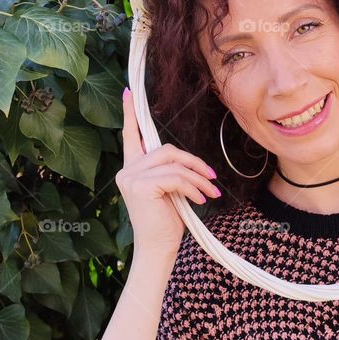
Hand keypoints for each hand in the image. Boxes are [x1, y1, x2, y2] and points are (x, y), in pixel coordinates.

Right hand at [116, 87, 221, 256]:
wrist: (158, 249)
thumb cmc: (166, 222)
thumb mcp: (169, 191)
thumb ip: (170, 171)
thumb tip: (186, 160)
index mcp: (132, 168)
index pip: (130, 135)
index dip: (131, 113)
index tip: (128, 90)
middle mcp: (126, 170)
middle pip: (166, 149)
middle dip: (193, 163)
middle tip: (212, 179)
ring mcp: (130, 177)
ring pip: (174, 163)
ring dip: (197, 177)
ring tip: (210, 193)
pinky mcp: (140, 186)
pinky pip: (175, 176)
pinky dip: (193, 187)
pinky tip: (200, 201)